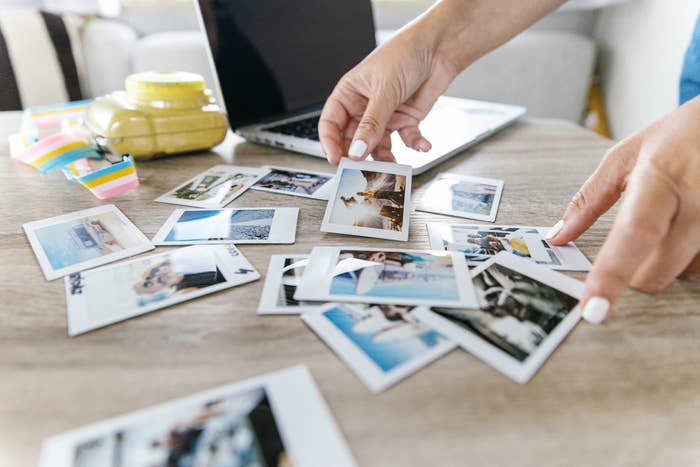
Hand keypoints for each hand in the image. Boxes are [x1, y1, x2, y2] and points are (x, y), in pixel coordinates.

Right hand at [318, 0, 565, 163]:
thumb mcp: (384, 90)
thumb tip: (357, 151)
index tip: (336, 160)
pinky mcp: (406, 121)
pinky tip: (422, 144)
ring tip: (392, 164)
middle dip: (358, 155)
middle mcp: (364, 108)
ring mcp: (385, 116)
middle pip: (353, 140)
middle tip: (362, 170)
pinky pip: (406, 140)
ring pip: (378, 146)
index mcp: (349, 94)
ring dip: (385, 156)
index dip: (330, 143)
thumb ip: (371, 124)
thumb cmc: (405, 54)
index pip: (331, 124)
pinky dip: (414, 144)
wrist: (440, 48)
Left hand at [547, 96, 699, 322]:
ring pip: (688, 273)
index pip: (634, 233)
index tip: (593, 307)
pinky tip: (689, 228)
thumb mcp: (625, 156)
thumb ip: (589, 200)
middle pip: (659, 270)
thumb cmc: (678, 136)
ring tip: (672, 222)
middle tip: (633, 246)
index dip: (612, 274)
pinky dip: (692, 256)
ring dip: (670, 262)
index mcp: (660, 180)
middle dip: (635, 274)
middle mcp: (697, 203)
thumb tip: (557, 236)